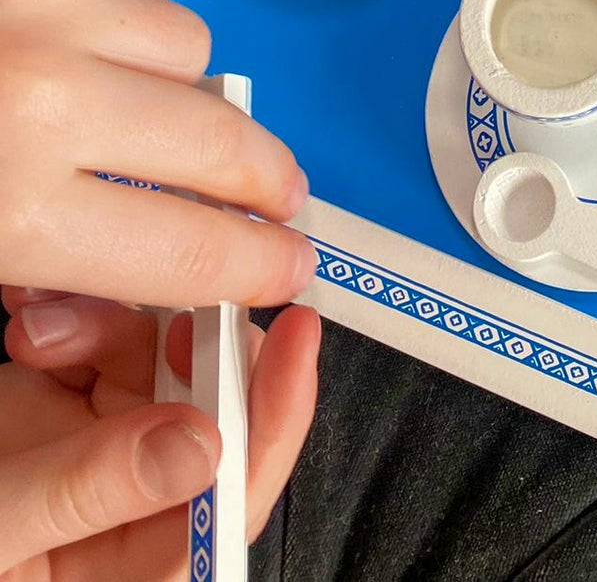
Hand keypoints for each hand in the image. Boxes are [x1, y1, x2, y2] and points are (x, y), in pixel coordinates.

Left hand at [0, 0, 314, 309]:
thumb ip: (41, 260)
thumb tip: (139, 266)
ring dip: (165, 76)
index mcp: (7, 206)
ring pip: (184, 42)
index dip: (256, 266)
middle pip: (221, 141)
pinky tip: (72, 14)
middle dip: (260, 175)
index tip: (285, 264)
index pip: (188, 252)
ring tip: (118, 90)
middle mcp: (42, 93)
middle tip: (272, 190)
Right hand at [0, 290, 318, 578]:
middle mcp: (128, 499)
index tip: (299, 335)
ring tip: (42, 335)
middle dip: (193, 345)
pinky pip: (95, 341)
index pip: (236, 490)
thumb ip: (90, 490)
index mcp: (135, 565)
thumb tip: (198, 441)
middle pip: (207, 407)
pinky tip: (31, 326)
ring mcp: (96, 448)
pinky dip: (68, 320)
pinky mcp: (54, 407)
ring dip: (104, 325)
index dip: (278, 411)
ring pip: (151, 358)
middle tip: (171, 308)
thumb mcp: (4, 531)